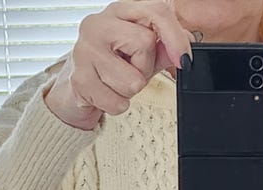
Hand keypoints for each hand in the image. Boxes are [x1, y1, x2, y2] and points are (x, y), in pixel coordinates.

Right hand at [44, 0, 193, 129]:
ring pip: (133, 81)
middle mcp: (98, 23)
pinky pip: (117, 102)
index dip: (175, 37)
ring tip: (116, 82)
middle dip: (144, 67)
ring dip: (130, 91)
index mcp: (119, 11)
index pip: (156, 11)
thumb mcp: (143, 53)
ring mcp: (85, 50)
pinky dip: (117, 105)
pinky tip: (106, 93)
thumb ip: (165, 47)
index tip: (184, 60)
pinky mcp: (79, 79)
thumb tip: (185, 47)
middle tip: (129, 69)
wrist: (77, 87)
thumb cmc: (113, 65)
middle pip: (144, 44)